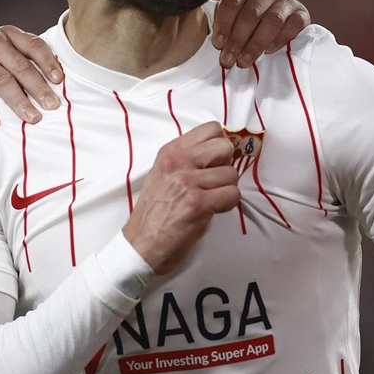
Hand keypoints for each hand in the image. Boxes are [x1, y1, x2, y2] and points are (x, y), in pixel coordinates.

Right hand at [0, 26, 62, 127]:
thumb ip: (21, 58)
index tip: (59, 81)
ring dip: (17, 100)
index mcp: (6, 35)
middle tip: (52, 106)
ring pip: (0, 79)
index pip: (33, 45)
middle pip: (19, 66)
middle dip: (38, 87)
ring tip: (32, 118)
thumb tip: (56, 83)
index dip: (48, 62)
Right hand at [122, 122, 240, 273]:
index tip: (215, 161)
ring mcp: (187, 182)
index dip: (219, 145)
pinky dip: (228, 205)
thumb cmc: (155, 212)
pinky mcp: (198, 204)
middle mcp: (178, 162)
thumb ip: (187, 159)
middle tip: (214, 182)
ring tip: (210, 199)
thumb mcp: (163, 174)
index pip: (211, 129)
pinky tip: (212, 210)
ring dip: (226, 189)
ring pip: (231, 174)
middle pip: (225, 147)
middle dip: (226, 166)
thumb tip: (220, 151)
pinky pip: (232, 195)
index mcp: (170, 152)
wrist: (141, 244)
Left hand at [211, 0, 312, 68]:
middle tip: (228, 60)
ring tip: (244, 61)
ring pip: (272, 21)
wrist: (274, 17)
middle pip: (250, 14)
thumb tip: (195, 23)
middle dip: (237, 40)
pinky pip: (293, 25)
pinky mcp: (301, 12)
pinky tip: (268, 52)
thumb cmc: (240, 18)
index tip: (217, 44)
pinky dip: (280, 39)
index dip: (223, 24)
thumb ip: (213, 14)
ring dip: (256, 44)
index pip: (231, 2)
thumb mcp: (225, 12)